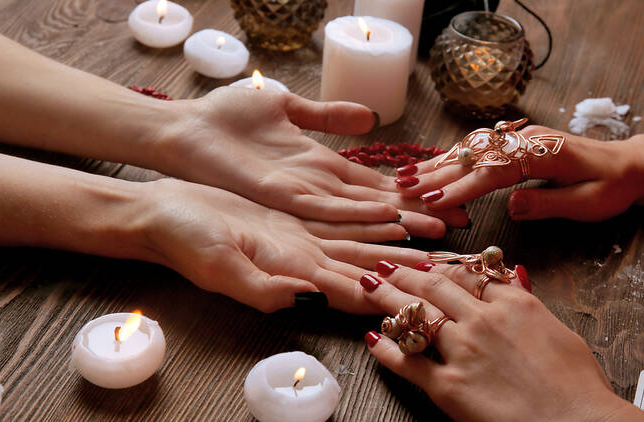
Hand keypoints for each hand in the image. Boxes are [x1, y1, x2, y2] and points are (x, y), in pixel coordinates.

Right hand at [138, 178, 428, 312]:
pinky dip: (370, 217)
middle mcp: (306, 261)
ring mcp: (302, 240)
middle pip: (370, 268)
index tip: (432, 292)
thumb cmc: (181, 241)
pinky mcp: (293, 219)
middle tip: (453, 269)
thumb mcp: (217, 265)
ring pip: (363, 244)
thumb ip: (261, 287)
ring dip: (400, 245)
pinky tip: (395, 215)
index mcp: (294, 275)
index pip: (356, 288)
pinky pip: (342, 218)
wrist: (163, 214)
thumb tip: (306, 300)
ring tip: (438, 243)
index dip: (394, 291)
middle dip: (411, 271)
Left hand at [157, 88, 468, 237]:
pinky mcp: (282, 197)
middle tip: (457, 224)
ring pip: (360, 214)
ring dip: (398, 222)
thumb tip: (370, 118)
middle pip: (377, 205)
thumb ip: (328, 115)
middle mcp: (319, 188)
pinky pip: (328, 208)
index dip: (411, 192)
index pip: (376, 184)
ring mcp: (302, 196)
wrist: (186, 129)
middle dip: (416, 214)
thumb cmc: (229, 118)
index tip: (446, 196)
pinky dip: (360, 212)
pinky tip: (389, 216)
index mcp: (322, 167)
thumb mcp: (289, 107)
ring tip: (436, 230)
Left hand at [359, 263, 643, 421]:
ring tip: (368, 285)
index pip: (469, 276)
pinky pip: (406, 362)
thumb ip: (530, 301)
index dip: (443, 267)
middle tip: (386, 264)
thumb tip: (516, 275)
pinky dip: (385, 350)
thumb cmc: (578, 386)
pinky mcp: (448, 386)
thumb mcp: (561, 333)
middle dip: (406, 273)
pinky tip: (371, 339)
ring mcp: (462, 351)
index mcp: (514, 305)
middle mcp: (483, 320)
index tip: (427, 264)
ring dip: (387, 298)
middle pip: (434, 287)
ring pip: (415, 314)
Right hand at [396, 126, 643, 220]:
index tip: (432, 199)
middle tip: (402, 186)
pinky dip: (453, 159)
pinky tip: (432, 167)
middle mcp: (527, 140)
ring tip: (405, 177)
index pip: (494, 173)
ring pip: (472, 150)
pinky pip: (480, 150)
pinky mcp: (517, 143)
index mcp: (544, 154)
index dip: (461, 187)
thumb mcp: (586, 203)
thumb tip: (509, 205)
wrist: (628, 164)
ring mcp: (520, 138)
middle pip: (475, 157)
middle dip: (436, 172)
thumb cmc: (611, 188)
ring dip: (438, 164)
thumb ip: (546, 203)